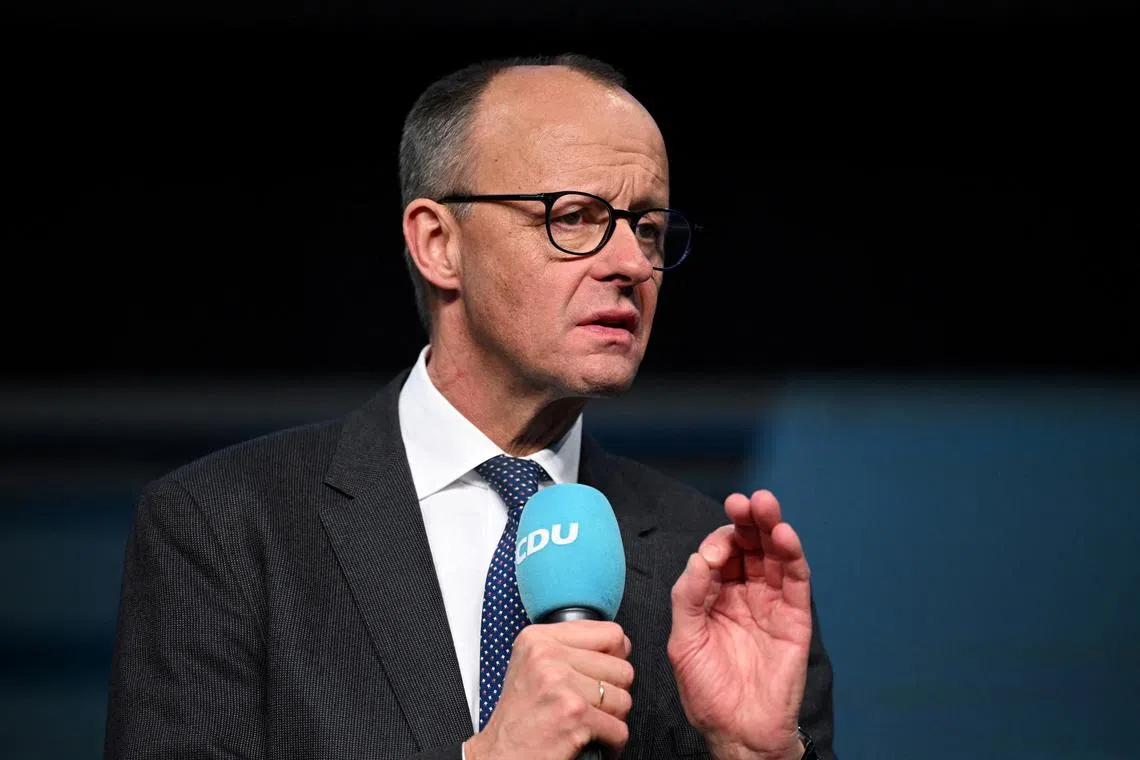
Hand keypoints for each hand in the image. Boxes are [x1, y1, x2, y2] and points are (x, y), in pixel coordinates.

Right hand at [465, 620, 634, 759]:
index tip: (602, 674)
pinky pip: (619, 728)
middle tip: (591, 706)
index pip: (611, 633)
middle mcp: (547, 656)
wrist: (500, 756)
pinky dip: (611, 742)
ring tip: (588, 724)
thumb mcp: (531, 665)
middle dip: (613, 693)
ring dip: (612, 719)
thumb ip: (568, 647)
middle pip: (622, 668)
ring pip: (624, 699)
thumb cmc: (518, 718)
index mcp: (539, 638)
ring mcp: (561, 684)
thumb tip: (619, 643)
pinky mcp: (574, 715)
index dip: (615, 658)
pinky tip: (591, 741)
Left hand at [667, 490, 812, 759]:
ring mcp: (771, 603)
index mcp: (713, 596)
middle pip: (749, 546)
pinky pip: (796, 581)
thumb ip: (688, 597)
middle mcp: (743, 593)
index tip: (715, 541)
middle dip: (747, 521)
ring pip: (773, 556)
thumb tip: (699, 557)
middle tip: (744, 502)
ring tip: (766, 507)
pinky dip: (793, 556)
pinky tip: (785, 537)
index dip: (718, 540)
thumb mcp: (684, 641)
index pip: (718, 554)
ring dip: (771, 528)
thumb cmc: (709, 692)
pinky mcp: (795, 618)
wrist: (740, 732)